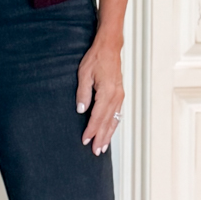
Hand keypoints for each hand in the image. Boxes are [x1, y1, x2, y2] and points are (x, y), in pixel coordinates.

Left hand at [76, 32, 123, 154]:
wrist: (109, 48)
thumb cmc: (96, 58)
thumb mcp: (84, 74)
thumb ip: (83, 93)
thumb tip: (81, 110)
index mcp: (107, 92)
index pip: (97, 117)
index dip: (91, 130)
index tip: (85, 140)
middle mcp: (116, 96)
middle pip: (107, 122)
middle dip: (101, 138)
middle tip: (96, 151)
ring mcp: (119, 96)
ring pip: (114, 120)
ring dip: (108, 135)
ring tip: (103, 147)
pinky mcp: (120, 95)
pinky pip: (117, 114)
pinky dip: (113, 125)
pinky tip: (110, 132)